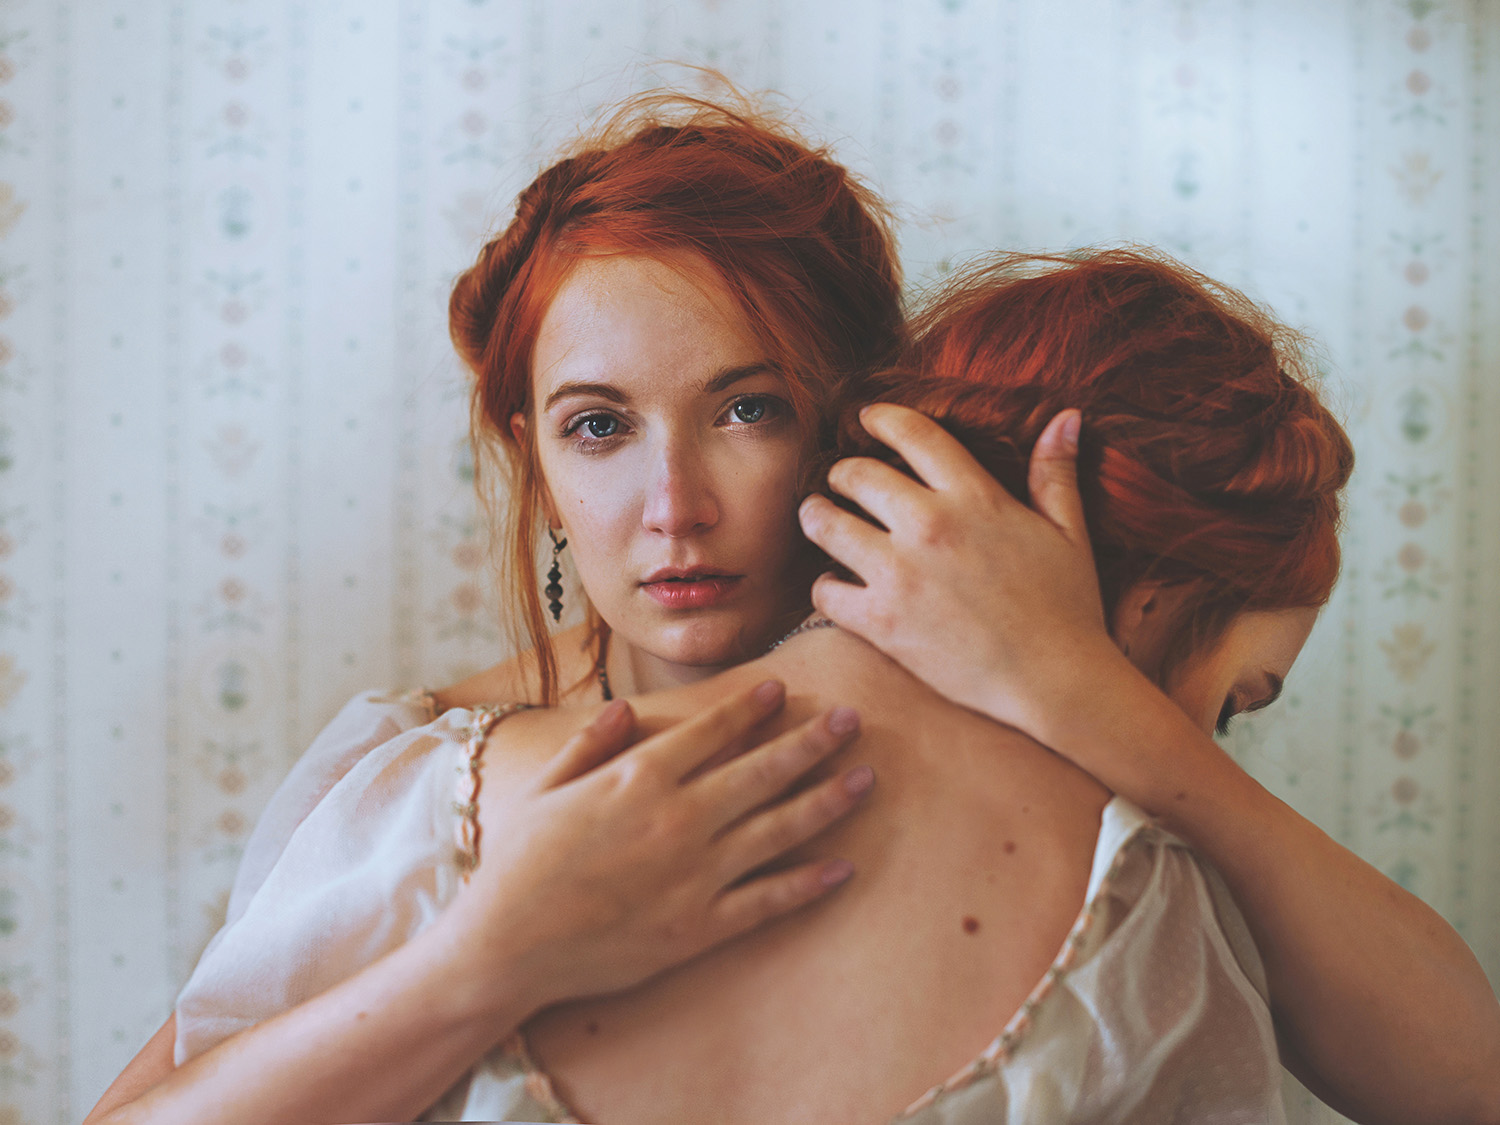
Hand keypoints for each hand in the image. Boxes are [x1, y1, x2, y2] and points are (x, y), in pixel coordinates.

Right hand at [449, 680, 870, 1014]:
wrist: (506, 946)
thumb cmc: (518, 863)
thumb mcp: (543, 787)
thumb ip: (588, 744)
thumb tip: (624, 710)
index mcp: (639, 777)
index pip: (712, 730)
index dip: (750, 707)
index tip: (781, 690)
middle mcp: (678, 817)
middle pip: (762, 770)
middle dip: (812, 741)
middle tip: (852, 719)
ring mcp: (694, 874)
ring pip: (779, 828)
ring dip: (827, 800)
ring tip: (866, 778)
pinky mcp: (698, 926)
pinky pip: (767, 900)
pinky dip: (808, 884)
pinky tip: (843, 867)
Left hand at [798, 403, 1115, 734]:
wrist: (1054, 681)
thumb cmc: (1067, 608)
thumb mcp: (1068, 532)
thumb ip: (1056, 473)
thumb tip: (1066, 416)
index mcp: (974, 497)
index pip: (913, 434)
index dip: (881, 419)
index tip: (867, 419)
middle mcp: (930, 525)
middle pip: (856, 475)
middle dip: (842, 474)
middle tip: (839, 482)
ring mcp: (900, 573)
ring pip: (825, 524)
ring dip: (816, 517)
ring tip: (817, 517)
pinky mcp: (881, 621)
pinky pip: (825, 590)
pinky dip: (824, 586)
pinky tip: (834, 586)